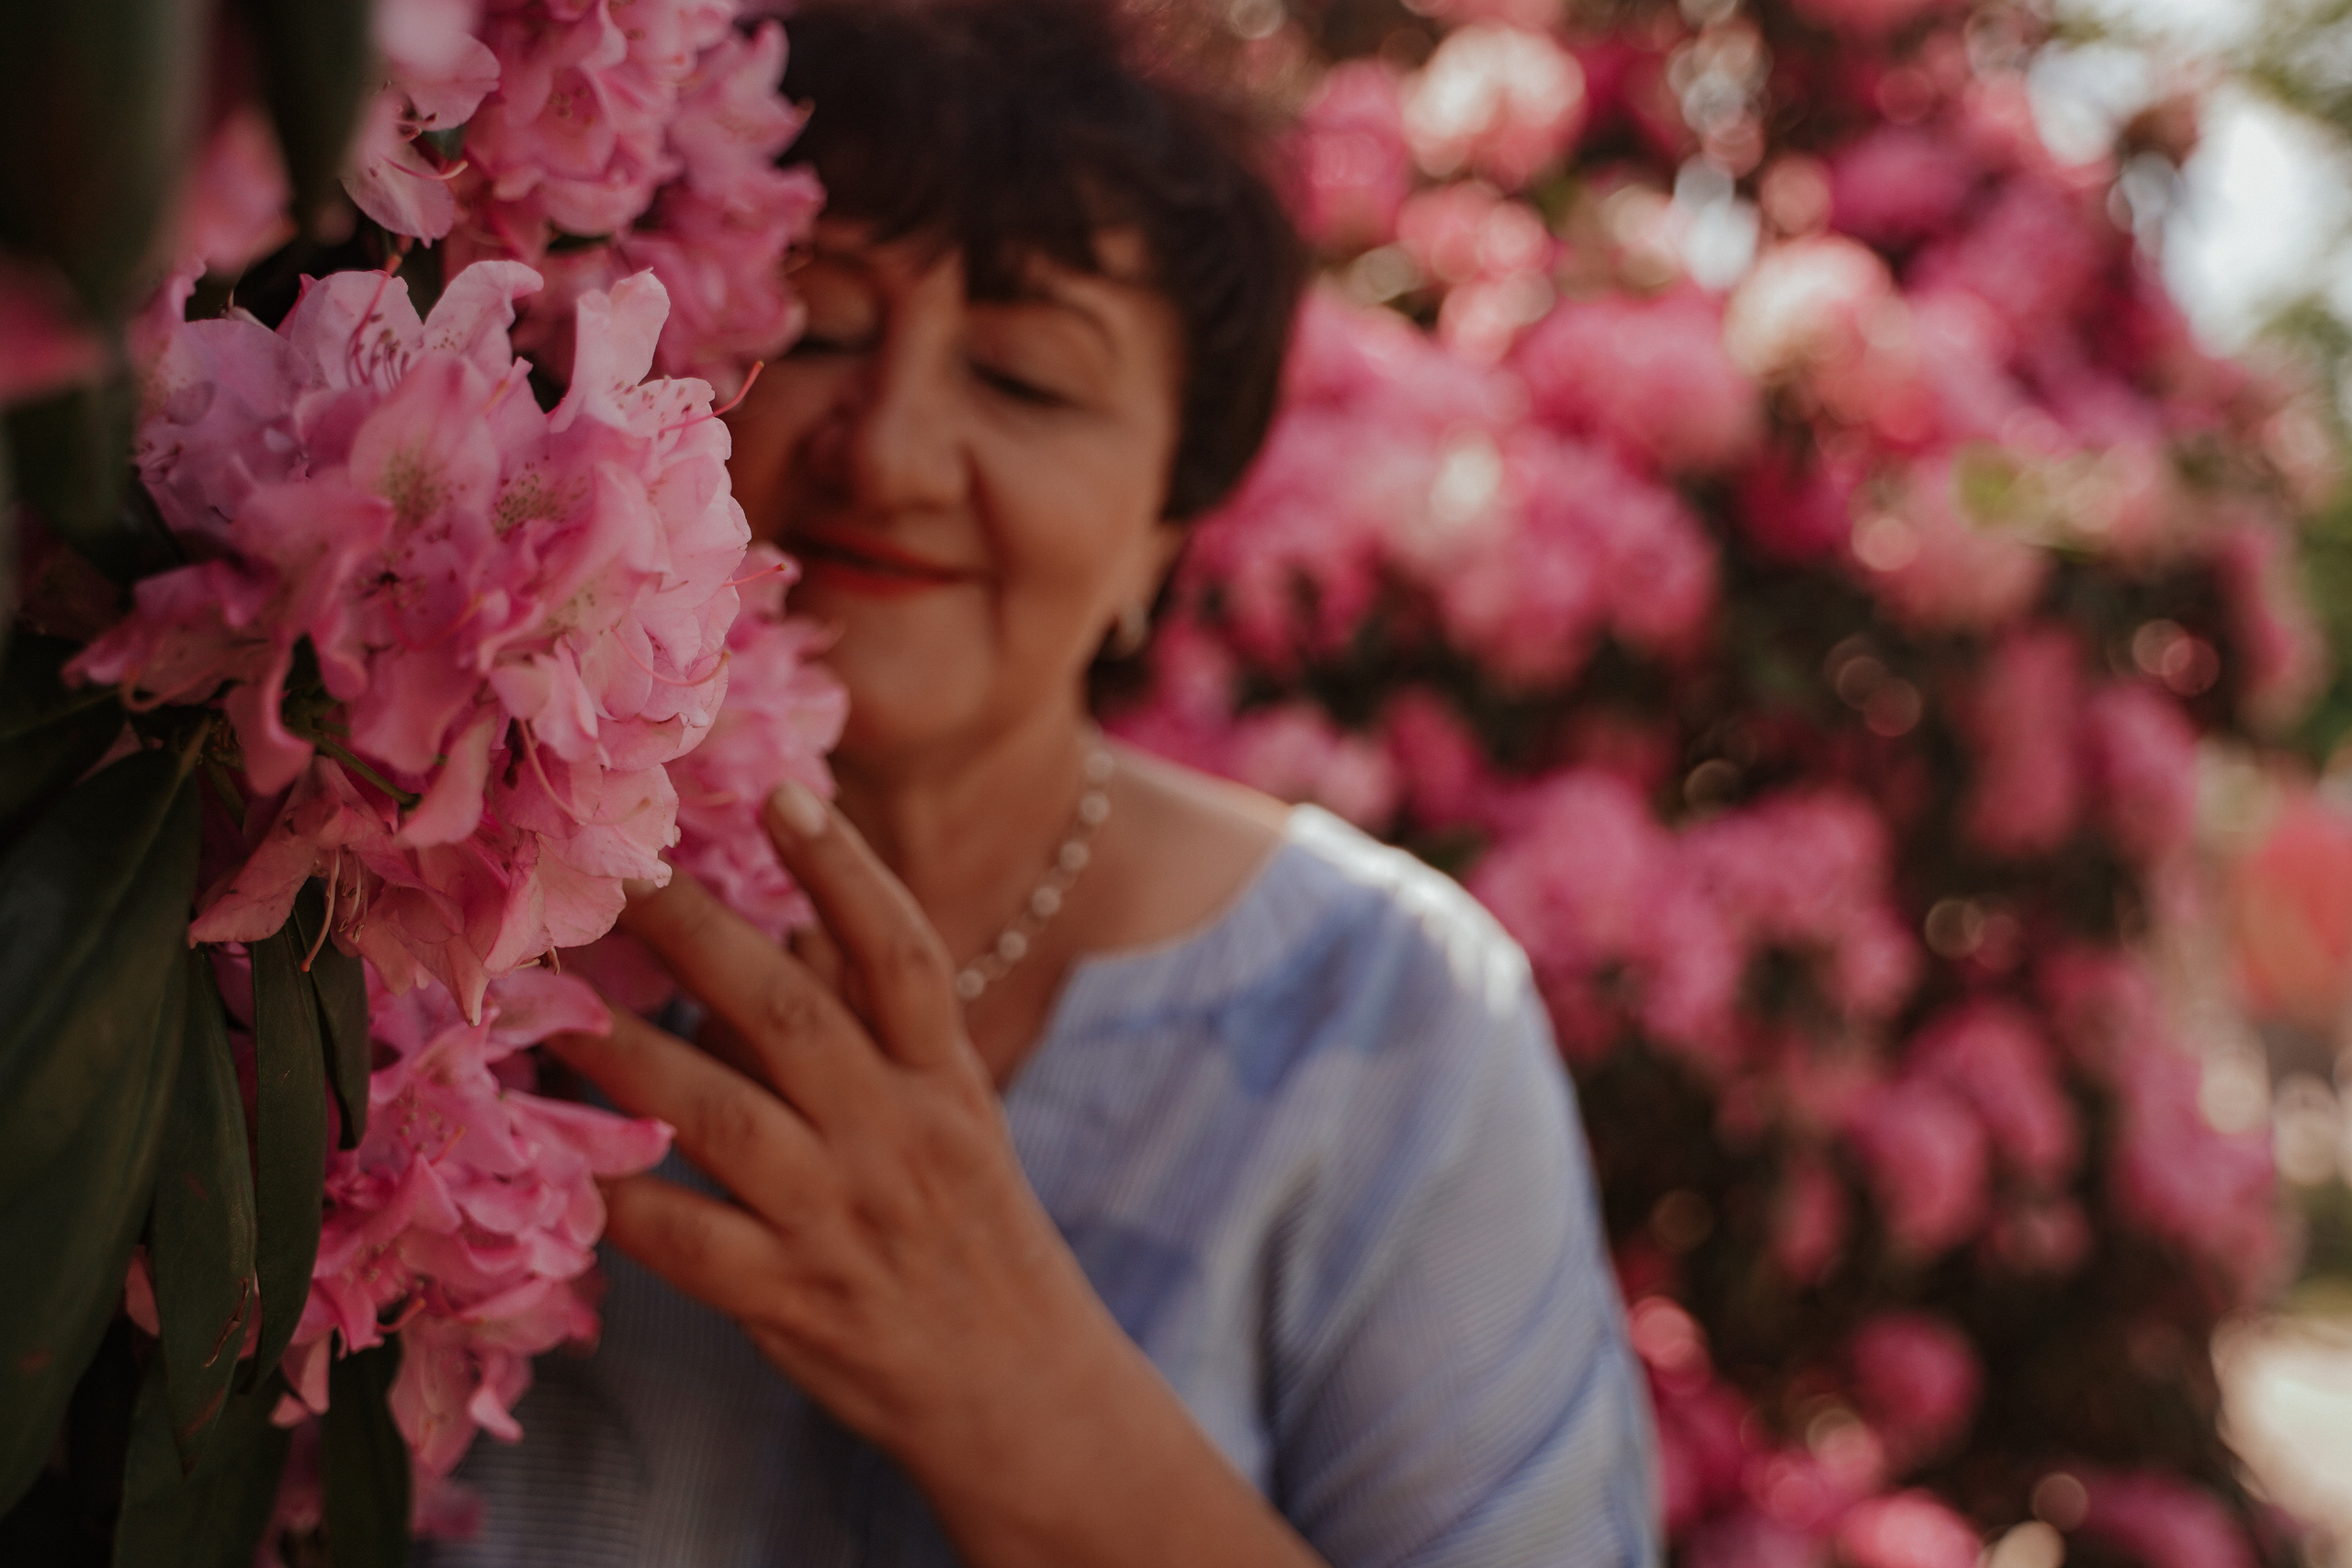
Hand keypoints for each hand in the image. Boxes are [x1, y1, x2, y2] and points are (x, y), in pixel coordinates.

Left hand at [548, 782, 1324, 1567]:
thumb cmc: (970, 1233)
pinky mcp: (792, 1299)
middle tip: (620, 870)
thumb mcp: (953, 1117)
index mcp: (942, 1080)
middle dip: (698, 935)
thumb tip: (803, 921)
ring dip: (628, 1055)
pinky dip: (621, 1200)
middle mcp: (895, 1134)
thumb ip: (879, 1026)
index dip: (845, 870)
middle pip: (792, 1013)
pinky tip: (556, 1161)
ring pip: (722, 1117)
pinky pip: (690, 1243)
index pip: (903, 955)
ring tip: (548, 1006)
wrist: (1019, 1388)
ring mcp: (841, 1217)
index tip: (782, 796)